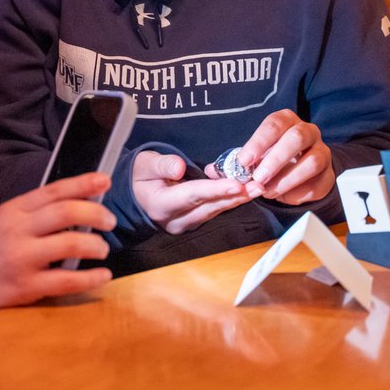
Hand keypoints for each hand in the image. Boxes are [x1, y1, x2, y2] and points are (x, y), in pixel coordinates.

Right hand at [0, 172, 115, 313]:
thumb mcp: (4, 221)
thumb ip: (36, 213)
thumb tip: (80, 205)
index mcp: (13, 210)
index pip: (54, 191)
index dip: (83, 184)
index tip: (105, 181)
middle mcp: (18, 230)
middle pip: (67, 212)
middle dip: (96, 213)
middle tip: (110, 221)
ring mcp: (22, 258)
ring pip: (70, 243)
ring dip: (96, 245)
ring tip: (102, 249)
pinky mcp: (26, 287)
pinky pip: (67, 280)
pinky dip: (91, 277)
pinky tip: (103, 275)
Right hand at [134, 150, 257, 234]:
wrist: (132, 193)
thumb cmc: (138, 176)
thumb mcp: (144, 164)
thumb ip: (162, 165)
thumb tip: (179, 167)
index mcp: (160, 204)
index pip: (192, 195)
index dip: (215, 190)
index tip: (236, 184)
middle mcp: (174, 220)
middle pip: (209, 207)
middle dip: (235, 196)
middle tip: (257, 185)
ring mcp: (184, 225)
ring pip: (215, 211)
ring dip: (236, 200)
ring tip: (257, 188)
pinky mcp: (192, 223)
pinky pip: (214, 212)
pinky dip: (229, 201)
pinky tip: (244, 192)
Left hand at [206, 110, 334, 204]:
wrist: (301, 168)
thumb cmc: (272, 157)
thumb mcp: (254, 155)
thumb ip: (235, 162)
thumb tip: (212, 170)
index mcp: (287, 121)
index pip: (274, 124)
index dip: (259, 142)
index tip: (244, 160)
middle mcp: (308, 131)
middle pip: (297, 138)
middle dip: (276, 159)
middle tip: (259, 178)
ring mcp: (322, 152)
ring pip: (312, 161)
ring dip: (288, 179)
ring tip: (268, 192)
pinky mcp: (328, 174)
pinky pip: (318, 183)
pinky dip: (299, 193)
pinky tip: (284, 197)